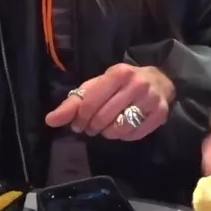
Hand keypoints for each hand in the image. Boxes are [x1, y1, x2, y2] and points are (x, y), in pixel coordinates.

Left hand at [45, 63, 175, 140]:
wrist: (159, 81)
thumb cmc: (122, 83)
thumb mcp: (97, 86)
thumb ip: (73, 103)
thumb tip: (50, 120)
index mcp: (119, 73)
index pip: (90, 102)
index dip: (80, 118)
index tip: (78, 123)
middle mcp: (137, 84)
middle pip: (103, 118)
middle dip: (92, 127)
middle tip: (91, 127)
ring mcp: (151, 100)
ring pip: (118, 129)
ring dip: (107, 133)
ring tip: (107, 126)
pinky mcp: (160, 114)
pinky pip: (133, 135)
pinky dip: (124, 136)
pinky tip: (123, 128)